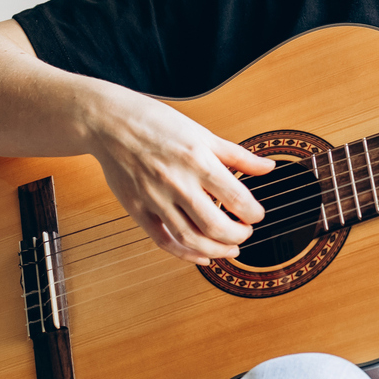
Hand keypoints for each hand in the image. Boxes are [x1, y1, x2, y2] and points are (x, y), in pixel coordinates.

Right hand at [84, 89, 274, 263]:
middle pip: (217, 227)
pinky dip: (186, 255)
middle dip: (239, 236)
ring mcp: (155, 199)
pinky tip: (202, 256)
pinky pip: (164, 241)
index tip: (257, 215)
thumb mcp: (202, 133)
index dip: (254, 214)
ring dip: (217, 251)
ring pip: (191, 240)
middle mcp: (177, 183)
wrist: (109, 122)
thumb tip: (269, 168)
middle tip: (246, 232)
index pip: (237, 199)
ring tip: (230, 248)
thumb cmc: (156, 123)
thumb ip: (238, 155)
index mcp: (198, 160)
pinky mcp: (138, 210)